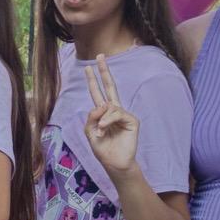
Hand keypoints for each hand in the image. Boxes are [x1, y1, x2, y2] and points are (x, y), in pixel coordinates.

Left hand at [84, 54, 140, 178]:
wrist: (114, 163)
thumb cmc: (103, 149)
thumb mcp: (90, 132)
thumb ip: (91, 117)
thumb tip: (101, 105)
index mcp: (102, 113)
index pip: (97, 93)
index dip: (93, 81)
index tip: (88, 68)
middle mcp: (113, 111)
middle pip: (109, 87)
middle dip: (104, 71)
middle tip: (100, 56)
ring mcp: (124, 115)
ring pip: (110, 106)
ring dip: (102, 119)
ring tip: (101, 131)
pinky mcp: (132, 120)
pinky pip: (117, 113)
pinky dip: (109, 120)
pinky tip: (106, 129)